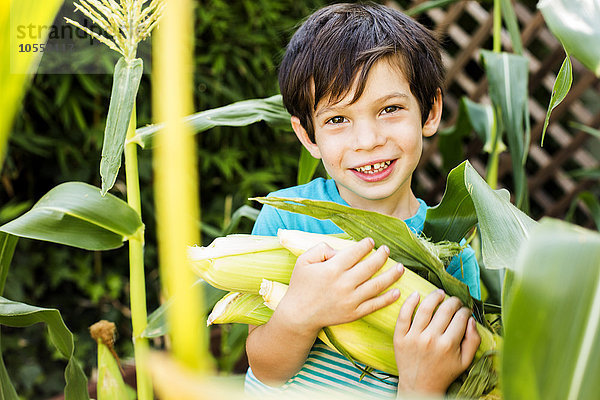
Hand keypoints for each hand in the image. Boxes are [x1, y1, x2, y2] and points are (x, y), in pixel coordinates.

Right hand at [275, 238, 403, 335]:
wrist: (298, 315)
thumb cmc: (301, 285)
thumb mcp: (303, 261)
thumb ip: (321, 249)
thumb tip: (339, 250)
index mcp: (332, 269)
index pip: (355, 252)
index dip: (366, 245)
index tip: (371, 242)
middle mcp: (344, 284)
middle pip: (370, 266)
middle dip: (382, 256)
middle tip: (386, 250)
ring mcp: (350, 300)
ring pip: (377, 285)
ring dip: (391, 275)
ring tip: (400, 267)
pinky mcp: (353, 313)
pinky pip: (375, 305)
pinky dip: (388, 298)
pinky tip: (397, 292)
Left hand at [393, 289, 480, 394]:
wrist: (419, 386)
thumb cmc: (443, 373)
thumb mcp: (465, 362)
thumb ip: (473, 341)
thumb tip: (472, 320)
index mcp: (448, 345)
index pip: (460, 318)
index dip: (465, 310)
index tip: (465, 310)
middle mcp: (431, 339)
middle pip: (445, 310)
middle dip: (453, 301)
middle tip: (455, 301)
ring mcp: (414, 337)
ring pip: (425, 308)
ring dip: (434, 297)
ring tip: (439, 294)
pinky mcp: (400, 337)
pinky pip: (403, 315)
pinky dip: (409, 302)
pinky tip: (416, 294)